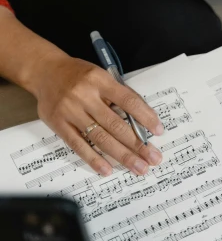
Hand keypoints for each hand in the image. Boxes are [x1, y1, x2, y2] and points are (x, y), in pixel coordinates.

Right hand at [29, 54, 164, 176]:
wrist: (45, 71)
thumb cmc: (80, 75)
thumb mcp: (102, 76)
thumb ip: (120, 95)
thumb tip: (143, 120)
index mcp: (100, 81)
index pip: (129, 101)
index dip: (146, 117)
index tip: (159, 131)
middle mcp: (85, 96)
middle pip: (116, 125)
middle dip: (138, 144)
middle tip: (153, 158)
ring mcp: (70, 111)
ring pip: (100, 137)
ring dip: (122, 155)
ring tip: (138, 167)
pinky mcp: (58, 124)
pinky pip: (78, 145)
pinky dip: (93, 159)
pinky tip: (107, 169)